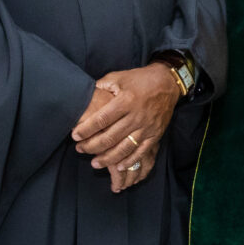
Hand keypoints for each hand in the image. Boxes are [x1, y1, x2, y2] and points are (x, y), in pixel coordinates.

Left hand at [75, 64, 177, 191]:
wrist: (168, 83)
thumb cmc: (140, 79)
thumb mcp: (120, 77)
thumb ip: (103, 85)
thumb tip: (87, 94)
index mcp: (125, 101)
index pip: (101, 119)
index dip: (87, 129)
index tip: (75, 135)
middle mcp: (136, 116)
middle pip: (110, 137)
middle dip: (92, 146)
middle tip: (80, 149)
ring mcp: (146, 127)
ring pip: (124, 148)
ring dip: (108, 158)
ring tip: (94, 163)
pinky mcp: (155, 134)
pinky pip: (141, 152)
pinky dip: (129, 161)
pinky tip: (118, 167)